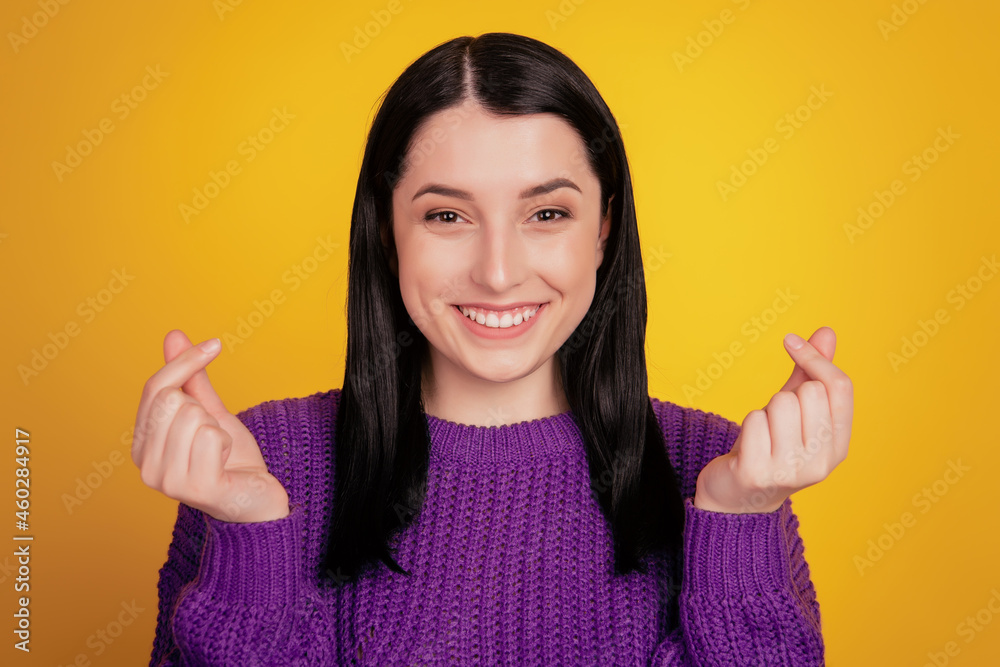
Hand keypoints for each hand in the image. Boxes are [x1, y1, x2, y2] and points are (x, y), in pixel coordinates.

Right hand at [131, 329, 289, 522]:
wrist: (256, 499)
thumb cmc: (230, 458)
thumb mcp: (209, 411)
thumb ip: (189, 378)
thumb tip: (174, 335)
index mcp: (141, 445)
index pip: (155, 387)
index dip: (186, 361)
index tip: (214, 345)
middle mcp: (145, 466)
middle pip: (172, 399)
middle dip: (203, 408)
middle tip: (214, 433)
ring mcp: (167, 480)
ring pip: (193, 416)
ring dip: (217, 428)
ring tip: (219, 452)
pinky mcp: (194, 488)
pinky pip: (211, 436)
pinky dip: (227, 442)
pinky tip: (226, 463)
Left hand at [693, 326, 852, 513]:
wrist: (736, 498)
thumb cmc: (768, 446)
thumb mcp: (795, 411)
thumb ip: (811, 374)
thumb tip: (827, 332)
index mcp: (839, 447)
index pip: (840, 387)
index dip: (815, 357)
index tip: (790, 341)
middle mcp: (821, 463)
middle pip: (809, 391)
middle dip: (785, 395)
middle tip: (775, 422)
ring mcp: (790, 471)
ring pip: (781, 402)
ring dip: (764, 411)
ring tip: (761, 435)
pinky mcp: (757, 473)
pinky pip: (754, 420)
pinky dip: (747, 424)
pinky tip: (747, 447)